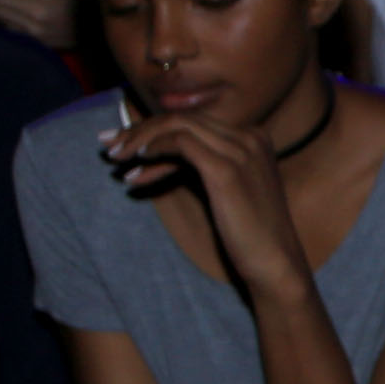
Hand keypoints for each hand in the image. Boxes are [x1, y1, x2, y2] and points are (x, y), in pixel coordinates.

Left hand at [100, 106, 318, 297]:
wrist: (274, 264)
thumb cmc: (249, 234)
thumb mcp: (224, 190)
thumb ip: (200, 166)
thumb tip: (157, 155)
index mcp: (253, 138)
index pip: (193, 123)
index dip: (154, 129)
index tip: (125, 143)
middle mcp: (249, 137)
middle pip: (182, 119)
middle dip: (140, 130)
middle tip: (110, 145)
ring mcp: (240, 150)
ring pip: (177, 126)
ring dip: (141, 139)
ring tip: (117, 157)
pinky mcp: (226, 169)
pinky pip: (180, 143)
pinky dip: (154, 148)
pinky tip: (137, 162)